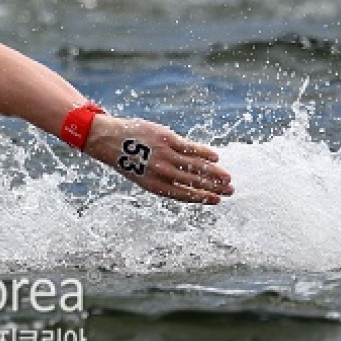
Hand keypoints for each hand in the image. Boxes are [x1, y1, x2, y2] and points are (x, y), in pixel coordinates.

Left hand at [82, 115, 233, 203]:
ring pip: (196, 166)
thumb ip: (163, 180)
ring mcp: (165, 156)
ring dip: (214, 173)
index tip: (218, 200)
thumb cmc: (127, 158)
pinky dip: (204, 153)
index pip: (185, 195)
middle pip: (195, 182)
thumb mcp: (142, 175)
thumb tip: (188, 183)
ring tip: (228, 178)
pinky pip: (190, 148)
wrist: (109, 140)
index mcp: (155, 186)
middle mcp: (162, 173)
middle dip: (214, 187)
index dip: (203, 198)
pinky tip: (215, 157)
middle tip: (231, 190)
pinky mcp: (167, 140)